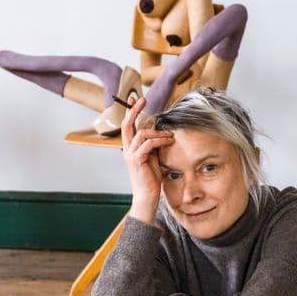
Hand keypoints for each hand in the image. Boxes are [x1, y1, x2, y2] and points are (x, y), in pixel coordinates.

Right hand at [121, 96, 171, 225]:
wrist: (147, 196)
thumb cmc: (152, 179)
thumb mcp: (154, 158)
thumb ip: (154, 145)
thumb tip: (162, 132)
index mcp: (130, 148)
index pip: (128, 126)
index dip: (130, 112)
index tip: (133, 99)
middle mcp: (127, 150)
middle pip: (127, 125)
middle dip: (134, 110)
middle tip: (142, 99)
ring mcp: (130, 155)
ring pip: (141, 134)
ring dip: (157, 132)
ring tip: (169, 136)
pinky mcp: (137, 160)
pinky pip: (148, 144)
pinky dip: (159, 140)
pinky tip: (168, 141)